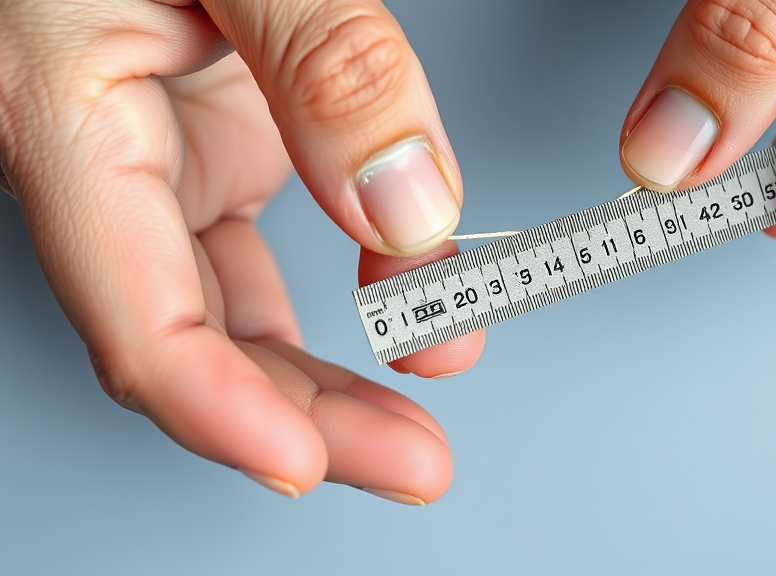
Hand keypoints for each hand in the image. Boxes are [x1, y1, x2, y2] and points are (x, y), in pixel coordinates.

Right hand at [0, 0, 482, 501]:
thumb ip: (323, 61)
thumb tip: (409, 202)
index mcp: (69, 118)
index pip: (138, 322)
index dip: (225, 412)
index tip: (313, 461)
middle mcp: (107, 160)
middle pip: (194, 342)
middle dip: (304, 420)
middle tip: (412, 465)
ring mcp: (158, 156)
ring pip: (225, 314)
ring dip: (318, 378)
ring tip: (414, 418)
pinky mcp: (208, 139)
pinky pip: (250, 258)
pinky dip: (324, 301)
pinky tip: (394, 313)